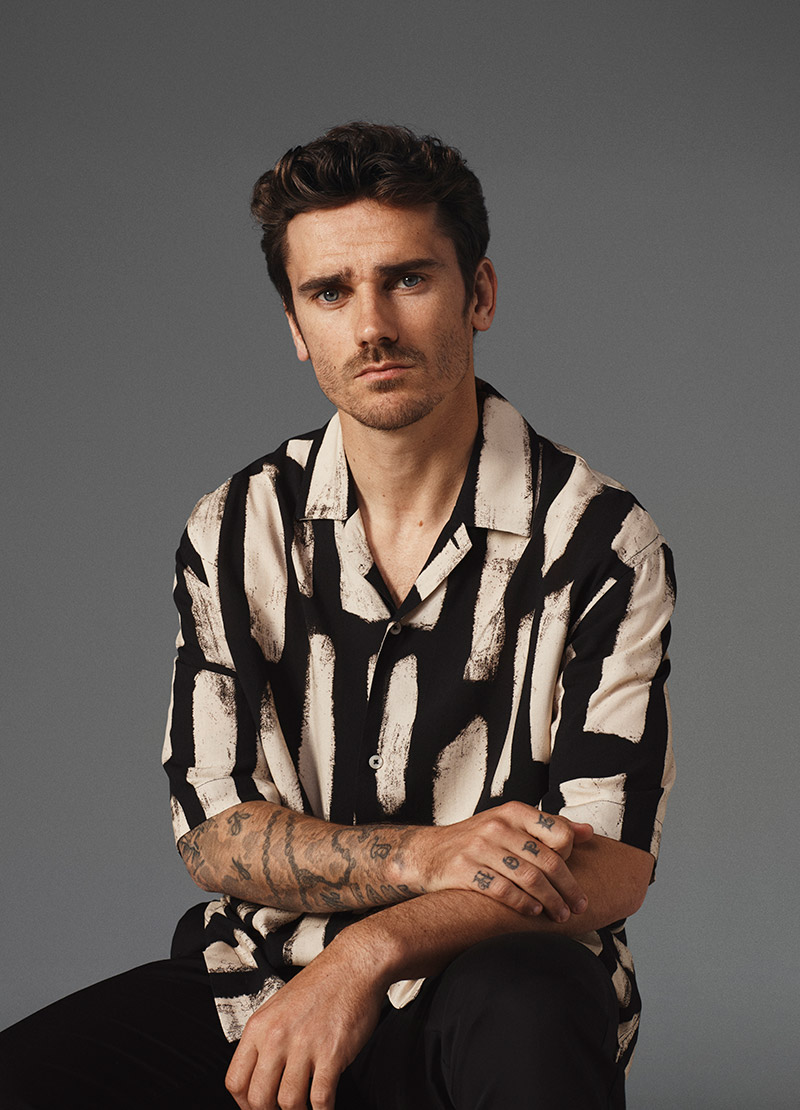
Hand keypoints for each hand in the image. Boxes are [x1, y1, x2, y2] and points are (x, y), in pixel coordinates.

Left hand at [225, 932, 384, 1109]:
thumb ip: (265, 1041)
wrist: (353, 966)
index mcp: (259, 1027)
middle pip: (258, 1099)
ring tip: (306, 1108)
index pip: (236, 1081)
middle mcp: (276, 1037)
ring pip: (289, 1103)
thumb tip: (260, 1078)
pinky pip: (321, 1099)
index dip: (245, 1104)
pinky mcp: (332, 1053)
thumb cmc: (319, 986)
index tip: (257, 1108)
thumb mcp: (278, 1008)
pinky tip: (325, 1107)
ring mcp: (304, 1045)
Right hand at [412, 801, 593, 921]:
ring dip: (550, 901)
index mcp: (513, 812)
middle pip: (547, 860)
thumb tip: (588, 833)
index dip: (571, 858)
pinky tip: (533, 911)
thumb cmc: (478, 840)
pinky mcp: (464, 869)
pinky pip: (502, 890)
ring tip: (560, 915)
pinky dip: (522, 904)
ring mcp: (479, 847)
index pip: (558, 832)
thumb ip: (548, 827)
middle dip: (568, 888)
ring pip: (528, 877)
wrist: (428, 852)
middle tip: (579, 906)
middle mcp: (497, 825)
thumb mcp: (510, 824)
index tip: (575, 876)